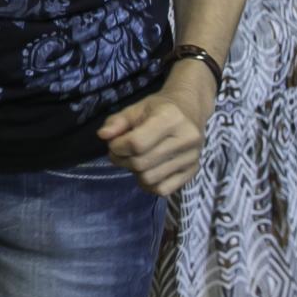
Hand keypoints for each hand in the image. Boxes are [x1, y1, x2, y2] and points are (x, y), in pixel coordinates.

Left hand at [98, 64, 213, 196]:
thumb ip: (117, 121)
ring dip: (135, 173)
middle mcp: (185, 139)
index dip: (118, 147)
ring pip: (150, 179)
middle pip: (141, 163)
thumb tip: (103, 136)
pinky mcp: (194, 171)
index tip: (114, 143)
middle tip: (120, 152)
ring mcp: (192, 157)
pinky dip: (149, 185)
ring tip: (135, 160)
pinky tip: (148, 171)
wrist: (190, 109)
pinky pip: (164, 189)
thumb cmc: (159, 107)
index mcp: (170, 118)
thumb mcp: (136, 108)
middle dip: (122, 160)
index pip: (137, 143)